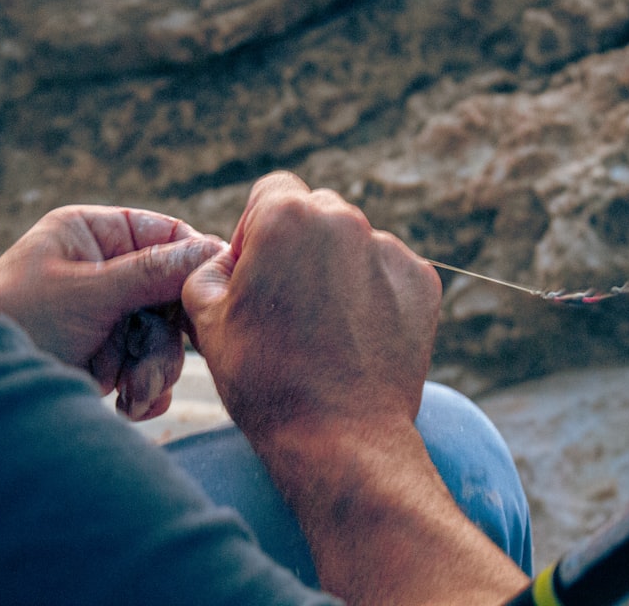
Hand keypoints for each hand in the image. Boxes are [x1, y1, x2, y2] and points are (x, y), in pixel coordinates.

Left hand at [0, 205, 223, 419]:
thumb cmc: (15, 320)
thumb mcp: (88, 293)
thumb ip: (152, 272)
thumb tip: (213, 250)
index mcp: (94, 235)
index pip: (166, 236)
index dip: (192, 266)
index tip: (207, 296)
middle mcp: (105, 273)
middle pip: (172, 296)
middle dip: (166, 338)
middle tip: (152, 365)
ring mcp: (107, 319)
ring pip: (165, 339)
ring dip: (155, 371)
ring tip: (131, 394)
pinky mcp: (107, 360)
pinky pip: (150, 370)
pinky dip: (145, 391)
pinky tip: (128, 406)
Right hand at [182, 171, 441, 437]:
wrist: (338, 438)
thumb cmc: (264, 378)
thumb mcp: (205, 318)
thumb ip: (207, 269)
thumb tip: (226, 262)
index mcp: (286, 217)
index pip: (270, 192)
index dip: (255, 231)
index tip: (254, 275)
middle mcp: (345, 220)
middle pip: (315, 212)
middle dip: (298, 245)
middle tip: (285, 304)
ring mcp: (390, 250)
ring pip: (353, 243)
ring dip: (336, 269)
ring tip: (323, 329)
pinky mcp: (423, 283)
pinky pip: (387, 272)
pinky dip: (372, 294)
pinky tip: (355, 337)